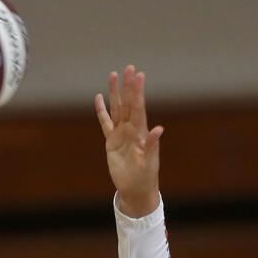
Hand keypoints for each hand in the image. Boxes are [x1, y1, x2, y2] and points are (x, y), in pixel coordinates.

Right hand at [94, 65, 162, 217]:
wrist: (136, 189)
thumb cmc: (146, 177)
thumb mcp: (150, 162)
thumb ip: (153, 145)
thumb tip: (159, 129)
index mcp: (141, 132)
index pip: (138, 108)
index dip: (138, 92)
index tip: (138, 76)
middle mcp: (131, 130)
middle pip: (128, 104)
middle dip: (127, 86)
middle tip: (128, 68)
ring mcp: (121, 134)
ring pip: (116, 109)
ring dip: (115, 93)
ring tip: (113, 75)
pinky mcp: (111, 142)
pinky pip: (105, 123)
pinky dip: (102, 111)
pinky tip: (99, 98)